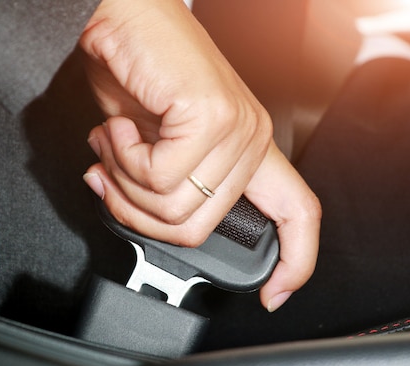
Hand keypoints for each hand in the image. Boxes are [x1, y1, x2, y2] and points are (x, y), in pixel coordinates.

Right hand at [79, 0, 320, 310]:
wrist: (122, 16)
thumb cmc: (137, 71)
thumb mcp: (150, 146)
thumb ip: (158, 188)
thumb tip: (133, 217)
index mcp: (245, 149)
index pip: (297, 212)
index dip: (294, 262)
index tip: (274, 294)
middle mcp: (250, 139)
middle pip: (197, 230)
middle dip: (138, 213)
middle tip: (112, 175)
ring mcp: (236, 128)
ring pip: (174, 209)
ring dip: (125, 183)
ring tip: (115, 144)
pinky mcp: (212, 116)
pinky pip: (160, 178)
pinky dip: (123, 160)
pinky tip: (119, 129)